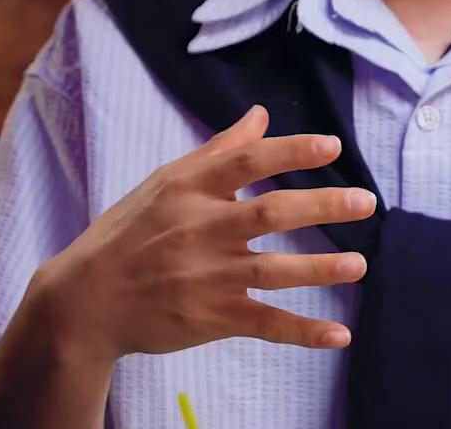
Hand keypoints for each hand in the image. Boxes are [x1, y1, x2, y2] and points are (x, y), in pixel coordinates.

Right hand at [27, 105, 375, 364]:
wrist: (85, 300)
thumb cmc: (130, 232)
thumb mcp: (165, 181)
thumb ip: (219, 150)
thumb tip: (260, 115)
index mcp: (190, 190)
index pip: (247, 163)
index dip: (290, 152)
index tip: (331, 147)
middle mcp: (200, 229)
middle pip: (269, 213)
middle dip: (321, 206)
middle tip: (365, 202)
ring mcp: (206, 276)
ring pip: (272, 270)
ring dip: (319, 269)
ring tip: (359, 265)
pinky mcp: (209, 318)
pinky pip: (264, 323)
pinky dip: (302, 331)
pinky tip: (338, 335)